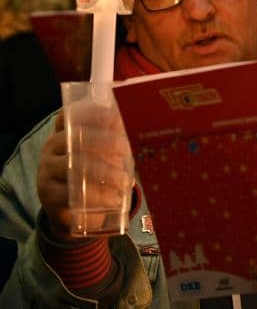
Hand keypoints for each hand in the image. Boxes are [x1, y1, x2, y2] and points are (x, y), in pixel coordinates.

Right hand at [38, 103, 133, 240]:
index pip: (69, 116)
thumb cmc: (90, 174)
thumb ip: (113, 142)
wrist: (70, 210)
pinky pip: (71, 193)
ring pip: (74, 166)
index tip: (113, 116)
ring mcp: (47, 172)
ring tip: (124, 180)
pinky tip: (113, 199)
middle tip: (125, 150)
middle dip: (103, 141)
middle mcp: (51, 149)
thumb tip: (142, 125)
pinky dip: (97, 196)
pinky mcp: (49, 195)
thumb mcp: (99, 156)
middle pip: (74, 139)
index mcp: (63, 134)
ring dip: (104, 172)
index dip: (89, 113)